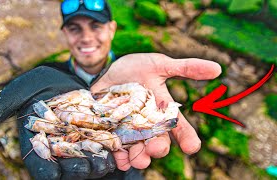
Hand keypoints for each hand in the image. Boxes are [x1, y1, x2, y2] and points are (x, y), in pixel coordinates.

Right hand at [0, 66, 115, 178]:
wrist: (67, 74)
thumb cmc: (41, 83)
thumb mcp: (21, 90)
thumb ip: (0, 107)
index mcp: (38, 141)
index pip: (38, 162)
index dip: (44, 170)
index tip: (52, 176)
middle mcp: (58, 146)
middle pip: (65, 166)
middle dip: (75, 169)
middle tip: (85, 169)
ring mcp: (78, 142)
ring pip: (86, 160)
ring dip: (95, 164)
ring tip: (103, 163)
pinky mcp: (95, 134)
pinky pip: (102, 146)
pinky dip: (109, 150)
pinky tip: (116, 150)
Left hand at [91, 53, 221, 170]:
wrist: (107, 70)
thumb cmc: (136, 68)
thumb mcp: (159, 65)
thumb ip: (186, 68)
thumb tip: (218, 69)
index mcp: (163, 111)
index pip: (179, 127)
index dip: (187, 137)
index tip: (192, 147)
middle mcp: (149, 124)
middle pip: (158, 142)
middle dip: (159, 148)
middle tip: (156, 149)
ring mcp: (130, 129)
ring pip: (138, 150)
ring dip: (139, 157)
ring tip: (138, 160)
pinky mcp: (112, 131)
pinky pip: (117, 149)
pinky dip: (119, 157)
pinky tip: (120, 160)